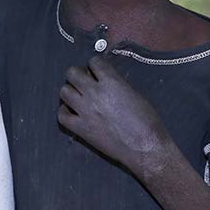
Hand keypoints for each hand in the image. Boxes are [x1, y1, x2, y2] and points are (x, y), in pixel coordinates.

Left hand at [58, 55, 172, 177]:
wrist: (144, 147)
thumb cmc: (147, 121)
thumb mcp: (134, 94)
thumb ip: (116, 84)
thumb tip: (104, 81)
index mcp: (111, 82)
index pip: (94, 62)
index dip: (95, 66)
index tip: (97, 72)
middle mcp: (94, 93)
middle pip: (72, 73)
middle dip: (78, 74)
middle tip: (85, 83)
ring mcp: (84, 110)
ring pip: (64, 91)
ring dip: (71, 91)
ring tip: (78, 97)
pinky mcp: (80, 128)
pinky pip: (61, 115)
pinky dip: (65, 111)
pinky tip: (72, 112)